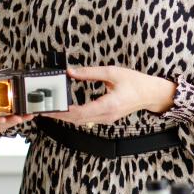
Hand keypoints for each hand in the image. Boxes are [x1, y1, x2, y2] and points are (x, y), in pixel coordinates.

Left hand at [44, 66, 176, 126]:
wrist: (150, 94)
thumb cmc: (135, 82)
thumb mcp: (112, 72)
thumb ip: (90, 73)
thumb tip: (70, 71)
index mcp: (109, 104)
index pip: (81, 112)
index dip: (64, 112)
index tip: (51, 108)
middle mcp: (107, 115)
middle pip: (78, 119)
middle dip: (59, 116)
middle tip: (43, 110)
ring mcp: (106, 119)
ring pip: (81, 121)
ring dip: (65, 117)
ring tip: (50, 110)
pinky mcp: (106, 118)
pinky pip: (87, 119)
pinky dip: (74, 116)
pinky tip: (66, 111)